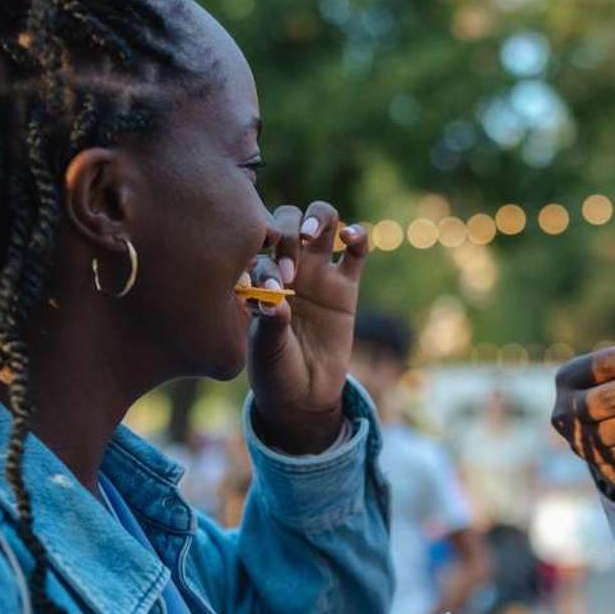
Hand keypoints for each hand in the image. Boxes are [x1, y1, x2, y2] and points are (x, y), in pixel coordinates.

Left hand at [248, 200, 367, 453]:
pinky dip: (357, 234)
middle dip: (285, 234)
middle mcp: (286, 264)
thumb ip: (270, 323)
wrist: (304, 394)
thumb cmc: (275, 369)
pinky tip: (349, 237)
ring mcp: (318, 271)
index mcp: (257, 274)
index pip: (257, 246)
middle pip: (286, 219)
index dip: (263, 260)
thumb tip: (275, 300)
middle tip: (288, 270)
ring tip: (310, 237)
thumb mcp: (266, 350)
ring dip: (315, 220)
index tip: (270, 289)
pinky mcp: (346, 284)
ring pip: (320, 222)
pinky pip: (356, 249)